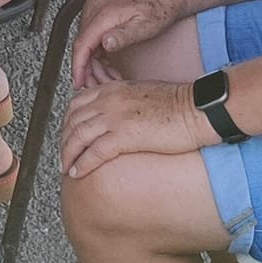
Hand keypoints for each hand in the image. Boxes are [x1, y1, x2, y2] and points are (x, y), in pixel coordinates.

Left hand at [60, 77, 208, 177]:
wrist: (197, 109)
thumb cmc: (178, 105)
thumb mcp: (142, 95)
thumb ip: (123, 103)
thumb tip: (115, 118)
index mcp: (113, 89)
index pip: (77, 104)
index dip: (68, 123)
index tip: (67, 136)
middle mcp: (109, 100)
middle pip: (73, 121)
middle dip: (64, 141)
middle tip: (64, 156)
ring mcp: (115, 116)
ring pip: (78, 136)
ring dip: (68, 154)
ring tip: (66, 168)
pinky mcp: (125, 134)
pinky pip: (95, 151)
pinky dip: (83, 163)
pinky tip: (78, 173)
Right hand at [69, 0, 186, 87]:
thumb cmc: (160, 6)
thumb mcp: (144, 24)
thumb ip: (123, 35)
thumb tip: (104, 43)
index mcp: (105, 17)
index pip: (82, 45)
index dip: (77, 66)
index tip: (77, 81)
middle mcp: (101, 17)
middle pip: (84, 49)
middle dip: (88, 71)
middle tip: (95, 87)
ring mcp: (106, 20)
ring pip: (91, 48)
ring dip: (97, 67)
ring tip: (108, 82)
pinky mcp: (111, 24)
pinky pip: (99, 45)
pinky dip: (103, 61)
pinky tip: (112, 71)